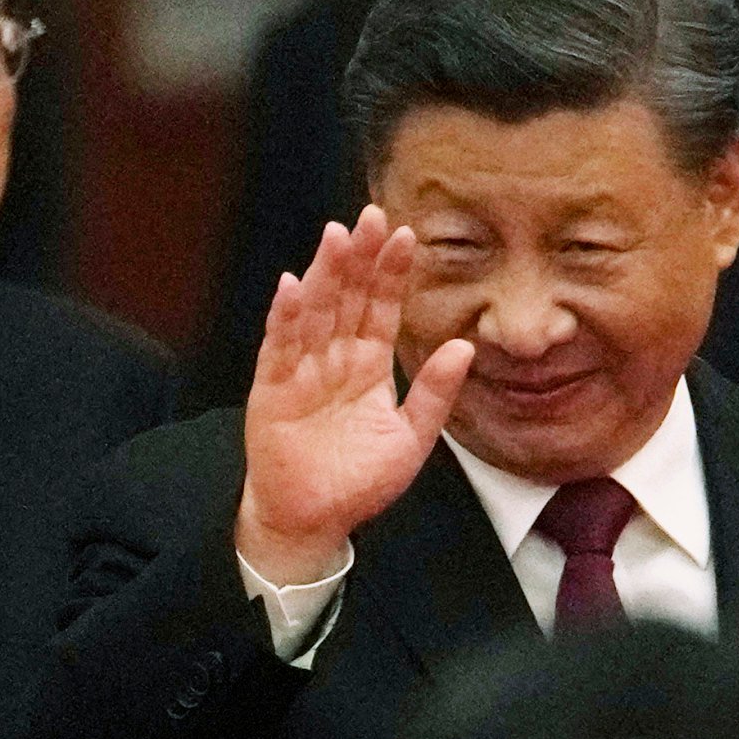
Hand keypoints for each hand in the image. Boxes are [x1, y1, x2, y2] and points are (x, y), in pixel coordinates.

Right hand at [236, 207, 472, 584]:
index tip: (406, 236)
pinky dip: (284, 318)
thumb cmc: (359, 482)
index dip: (392, 273)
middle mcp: (334, 359)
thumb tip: (466, 346)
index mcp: (368, 366)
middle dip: (360, 258)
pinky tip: (292, 287)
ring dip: (324, 274)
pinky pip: (279, 348)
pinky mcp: (271, 390)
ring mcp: (301, 371)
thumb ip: (435, 392)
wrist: (313, 521)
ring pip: (315, 312)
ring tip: (336, 237)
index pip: (381, 308)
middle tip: (371, 216)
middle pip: (347, 298)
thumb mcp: (411, 439)